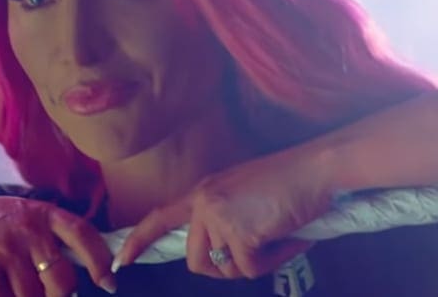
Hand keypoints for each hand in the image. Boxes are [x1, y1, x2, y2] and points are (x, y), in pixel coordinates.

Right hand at [0, 193, 116, 296]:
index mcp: (41, 212)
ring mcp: (5, 252)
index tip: (109, 281)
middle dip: (59, 296)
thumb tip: (78, 267)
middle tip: (48, 295)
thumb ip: (48, 234)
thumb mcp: (20, 213)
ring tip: (12, 288)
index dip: (100, 261)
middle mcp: (28, 230)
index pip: (83, 234)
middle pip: (62, 279)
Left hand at [114, 144, 338, 278]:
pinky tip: (289, 240)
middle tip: (255, 256)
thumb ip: (226, 217)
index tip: (121, 261)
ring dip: (255, 262)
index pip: (161, 217)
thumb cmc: (290, 179)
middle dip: (223, 267)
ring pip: (226, 267)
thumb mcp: (245, 193)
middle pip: (195, 259)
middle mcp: (204, 202)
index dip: (140, 241)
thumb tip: (225, 254)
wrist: (315, 168)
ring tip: (279, 238)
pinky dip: (274, 262)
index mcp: (203, 191)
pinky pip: (251, 269)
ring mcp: (219, 216)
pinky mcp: (239, 232)